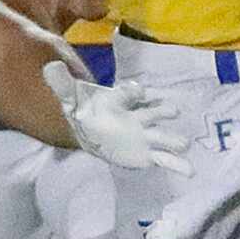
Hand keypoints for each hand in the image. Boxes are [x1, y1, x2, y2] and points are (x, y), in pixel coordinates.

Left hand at [46, 61, 188, 174]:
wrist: (93, 130)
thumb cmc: (86, 111)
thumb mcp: (71, 99)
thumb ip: (63, 85)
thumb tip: (49, 66)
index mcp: (121, 101)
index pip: (129, 94)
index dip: (133, 92)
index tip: (138, 92)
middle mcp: (138, 115)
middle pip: (151, 112)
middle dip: (160, 112)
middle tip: (172, 110)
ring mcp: (145, 135)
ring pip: (161, 135)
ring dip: (172, 139)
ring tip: (184, 144)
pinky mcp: (148, 154)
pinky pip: (164, 158)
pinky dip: (177, 165)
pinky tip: (190, 171)